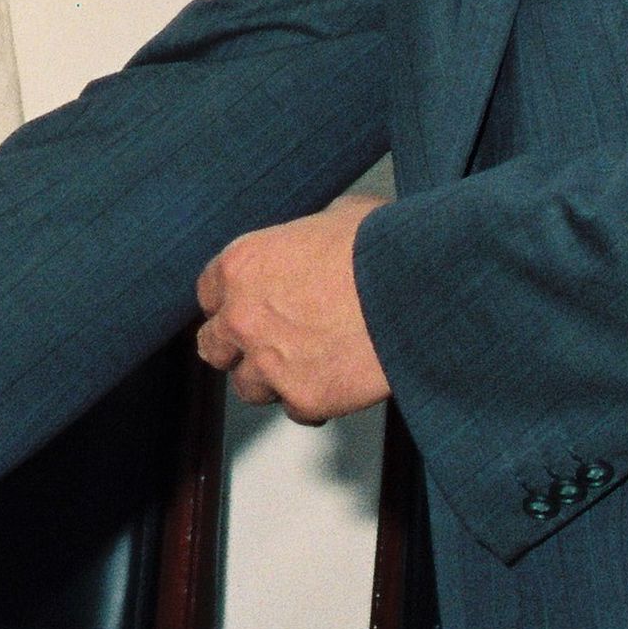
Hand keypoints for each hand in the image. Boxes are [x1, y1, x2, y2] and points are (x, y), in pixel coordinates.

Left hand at [195, 197, 390, 424]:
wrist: (419, 291)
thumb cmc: (386, 248)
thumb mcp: (338, 217)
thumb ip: (308, 237)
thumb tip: (320, 237)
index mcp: (243, 264)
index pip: (208, 293)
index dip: (230, 302)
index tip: (245, 308)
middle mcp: (243, 316)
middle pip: (214, 345)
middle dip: (239, 347)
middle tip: (268, 344)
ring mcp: (269, 362)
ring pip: (248, 386)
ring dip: (273, 380)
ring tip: (309, 364)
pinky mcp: (303, 398)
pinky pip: (297, 411)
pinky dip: (315, 401)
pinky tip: (338, 379)